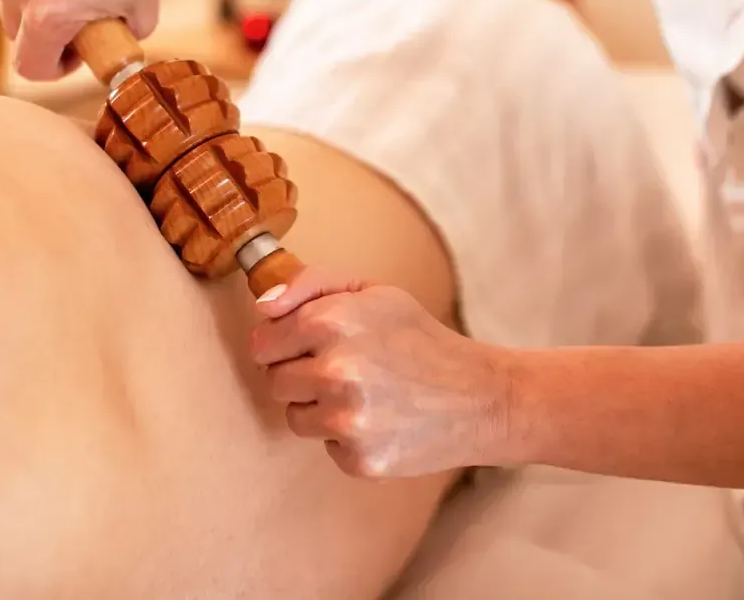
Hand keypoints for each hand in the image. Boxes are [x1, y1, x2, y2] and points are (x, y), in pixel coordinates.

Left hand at [249, 267, 513, 478]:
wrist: (480, 397)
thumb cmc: (420, 340)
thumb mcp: (371, 292)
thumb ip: (309, 285)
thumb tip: (263, 307)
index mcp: (331, 320)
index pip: (262, 342)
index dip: (284, 343)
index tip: (310, 345)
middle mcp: (335, 370)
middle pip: (273, 381)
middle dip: (301, 375)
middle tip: (346, 369)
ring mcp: (346, 418)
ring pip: (294, 417)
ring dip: (320, 407)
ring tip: (366, 394)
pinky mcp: (358, 458)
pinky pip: (325, 445)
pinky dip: (346, 436)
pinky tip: (381, 420)